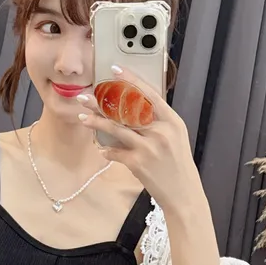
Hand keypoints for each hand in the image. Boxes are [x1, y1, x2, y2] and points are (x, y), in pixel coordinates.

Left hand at [77, 65, 202, 215]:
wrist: (183, 194)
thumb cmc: (178, 165)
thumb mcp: (176, 137)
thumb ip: (159, 122)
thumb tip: (135, 107)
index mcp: (172, 121)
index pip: (149, 94)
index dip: (131, 80)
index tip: (115, 70)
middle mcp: (161, 131)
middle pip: (127, 110)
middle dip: (103, 102)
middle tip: (85, 96)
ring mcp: (149, 147)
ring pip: (116, 129)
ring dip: (97, 122)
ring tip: (83, 117)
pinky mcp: (138, 163)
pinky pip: (116, 152)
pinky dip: (107, 150)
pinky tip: (102, 149)